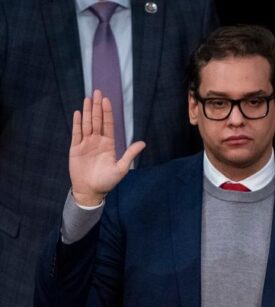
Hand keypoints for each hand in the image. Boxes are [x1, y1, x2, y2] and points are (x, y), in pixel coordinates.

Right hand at [69, 90, 145, 205]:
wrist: (90, 191)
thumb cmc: (107, 181)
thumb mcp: (122, 168)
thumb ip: (130, 154)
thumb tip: (143, 143)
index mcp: (108, 145)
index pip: (108, 125)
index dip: (107, 112)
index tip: (107, 100)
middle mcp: (97, 141)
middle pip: (97, 120)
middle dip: (97, 106)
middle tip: (97, 92)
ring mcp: (86, 144)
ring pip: (86, 124)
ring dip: (87, 111)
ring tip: (87, 98)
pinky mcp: (75, 148)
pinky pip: (76, 133)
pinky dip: (77, 123)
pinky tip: (78, 113)